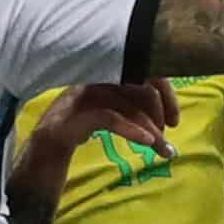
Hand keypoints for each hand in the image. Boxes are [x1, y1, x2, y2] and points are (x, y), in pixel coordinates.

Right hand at [34, 79, 179, 157]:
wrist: (48, 142)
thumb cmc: (84, 125)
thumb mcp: (113, 112)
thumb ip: (134, 110)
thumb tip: (167, 124)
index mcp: (110, 73)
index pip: (146, 73)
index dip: (166, 94)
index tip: (174, 120)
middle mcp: (100, 77)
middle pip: (142, 88)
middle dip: (160, 113)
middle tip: (168, 138)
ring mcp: (88, 93)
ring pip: (130, 106)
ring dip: (151, 129)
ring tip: (162, 150)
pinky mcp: (80, 112)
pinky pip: (112, 118)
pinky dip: (132, 130)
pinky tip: (146, 142)